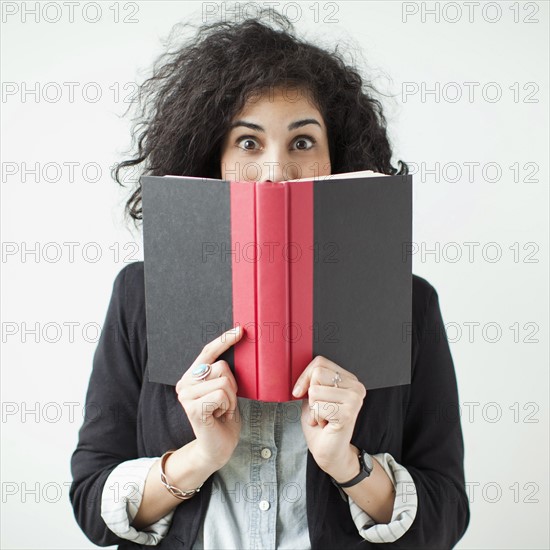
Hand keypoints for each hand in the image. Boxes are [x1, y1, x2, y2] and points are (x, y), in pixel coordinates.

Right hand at [175, 326, 243, 469]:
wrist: (216, 448)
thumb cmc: (223, 418)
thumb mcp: (225, 390)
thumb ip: (223, 373)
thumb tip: (238, 346)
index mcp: (191, 376)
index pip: (208, 352)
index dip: (224, 340)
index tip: (240, 330)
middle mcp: (184, 384)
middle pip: (221, 366)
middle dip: (232, 385)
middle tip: (226, 403)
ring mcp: (186, 396)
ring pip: (224, 381)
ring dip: (231, 399)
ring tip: (222, 410)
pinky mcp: (193, 408)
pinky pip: (221, 394)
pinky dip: (228, 407)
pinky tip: (220, 416)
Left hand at [292, 355, 366, 476]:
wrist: (328, 451)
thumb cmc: (320, 422)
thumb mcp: (313, 394)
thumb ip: (311, 378)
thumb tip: (294, 363)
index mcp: (349, 378)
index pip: (320, 362)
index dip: (305, 377)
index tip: (303, 392)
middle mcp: (356, 386)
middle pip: (317, 373)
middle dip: (310, 394)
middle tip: (320, 408)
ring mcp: (354, 399)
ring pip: (315, 391)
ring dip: (313, 408)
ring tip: (323, 417)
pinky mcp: (347, 414)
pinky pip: (317, 407)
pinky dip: (315, 418)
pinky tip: (325, 424)